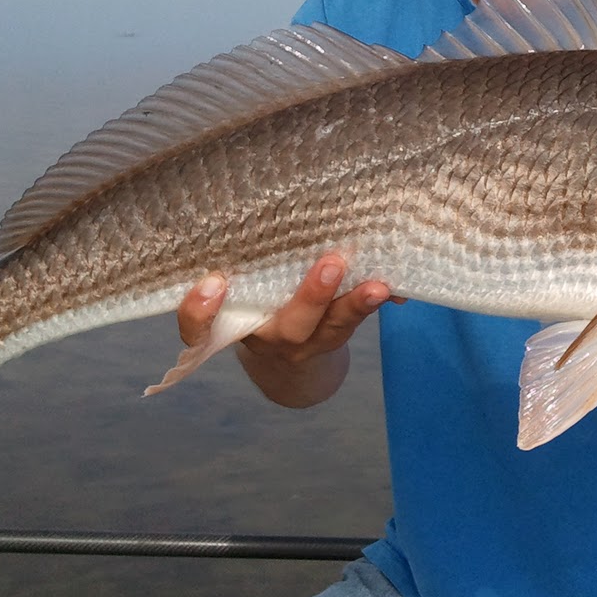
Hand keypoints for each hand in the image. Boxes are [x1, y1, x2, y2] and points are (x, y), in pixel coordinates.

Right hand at [175, 254, 397, 406]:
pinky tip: (396, 291)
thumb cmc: (257, 308)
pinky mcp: (335, 337)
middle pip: (289, 328)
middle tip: (331, 264)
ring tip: (379, 287)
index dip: (201, 311)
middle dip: (312, 297)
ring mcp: (306, 343)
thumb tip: (239, 232)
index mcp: (233, 325)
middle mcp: (269, 339)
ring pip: (332, 329)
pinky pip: (356, 324)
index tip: (214, 282)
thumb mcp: (238, 296)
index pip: (200, 328)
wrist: (288, 363)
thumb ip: (237, 271)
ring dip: (357, 305)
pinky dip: (375, 305)